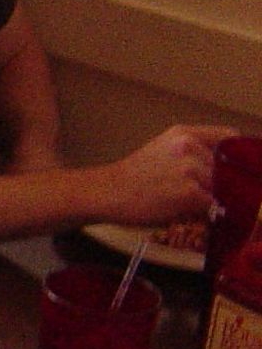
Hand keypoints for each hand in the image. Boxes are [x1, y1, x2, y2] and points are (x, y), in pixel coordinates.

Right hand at [95, 124, 227, 227]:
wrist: (108, 192)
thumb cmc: (134, 176)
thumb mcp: (164, 150)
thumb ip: (196, 152)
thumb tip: (230, 169)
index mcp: (184, 133)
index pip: (231, 139)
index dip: (239, 157)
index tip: (240, 170)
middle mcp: (189, 146)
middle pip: (231, 168)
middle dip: (226, 184)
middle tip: (209, 196)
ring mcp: (190, 169)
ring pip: (225, 189)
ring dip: (216, 201)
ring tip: (196, 206)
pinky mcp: (190, 193)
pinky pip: (215, 207)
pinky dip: (208, 214)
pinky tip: (192, 214)